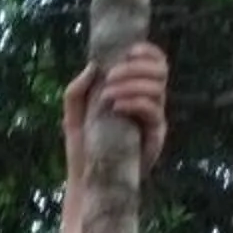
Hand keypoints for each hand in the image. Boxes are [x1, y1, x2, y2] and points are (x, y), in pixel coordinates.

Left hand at [63, 42, 169, 183]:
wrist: (85, 181)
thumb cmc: (83, 147)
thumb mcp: (73, 116)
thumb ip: (76, 91)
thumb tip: (92, 65)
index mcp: (136, 92)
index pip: (155, 63)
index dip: (147, 52)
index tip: (128, 51)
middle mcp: (151, 103)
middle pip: (160, 71)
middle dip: (134, 68)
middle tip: (110, 77)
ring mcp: (155, 119)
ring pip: (157, 88)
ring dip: (131, 85)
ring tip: (107, 96)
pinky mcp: (155, 137)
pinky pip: (153, 112)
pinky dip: (135, 103)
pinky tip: (115, 107)